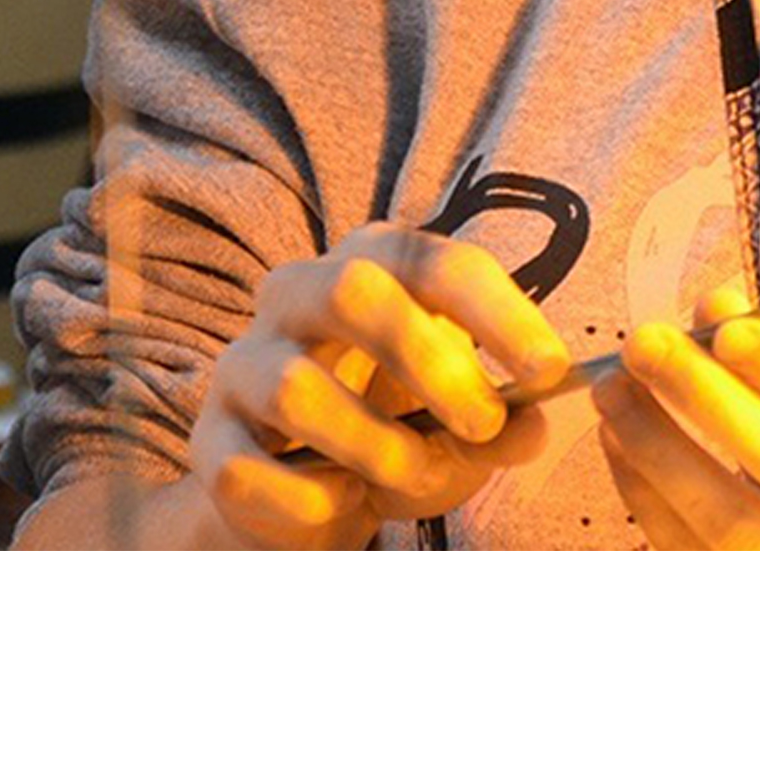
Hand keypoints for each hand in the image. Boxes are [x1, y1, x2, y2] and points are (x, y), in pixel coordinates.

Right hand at [189, 222, 570, 549]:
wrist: (300, 498)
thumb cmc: (393, 436)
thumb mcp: (458, 433)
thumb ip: (500, 430)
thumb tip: (532, 427)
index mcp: (372, 267)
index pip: (434, 261)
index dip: (497, 311)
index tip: (548, 369)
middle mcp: (298, 294)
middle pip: (353, 291)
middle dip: (429, 361)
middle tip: (482, 423)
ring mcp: (245, 362)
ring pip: (298, 390)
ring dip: (375, 446)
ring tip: (411, 476)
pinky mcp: (210, 438)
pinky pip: (253, 469)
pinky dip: (312, 498)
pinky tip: (342, 498)